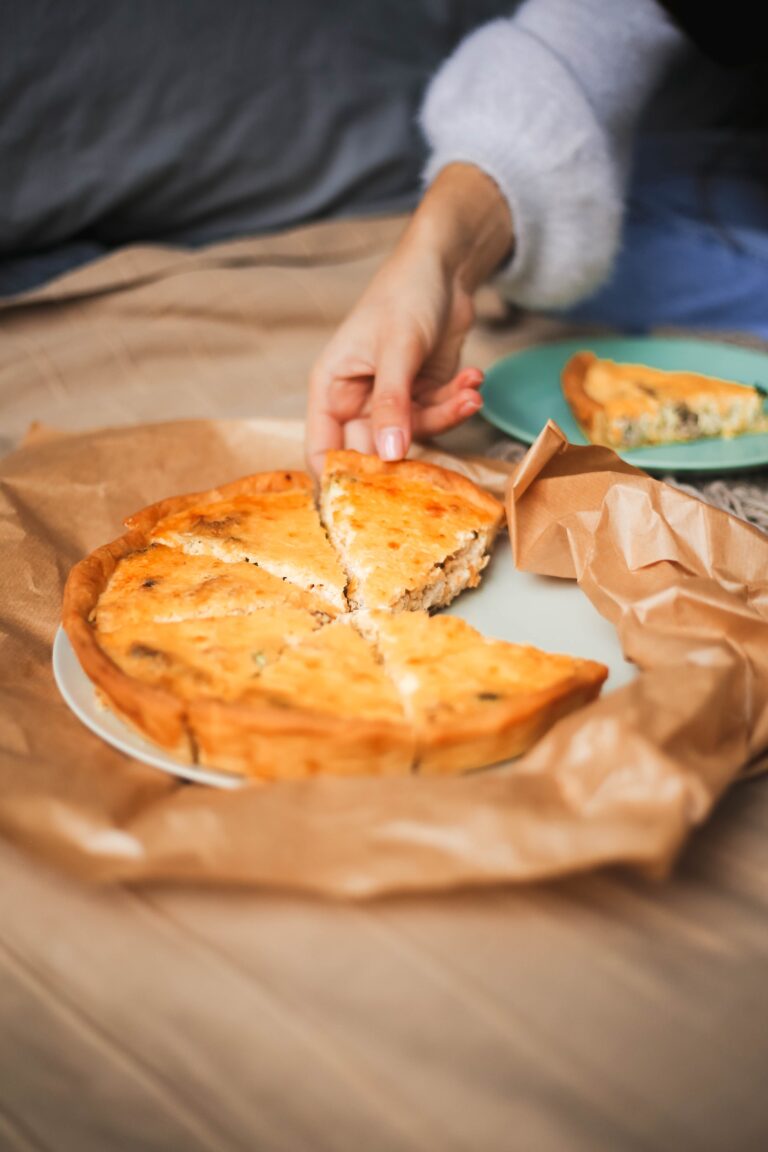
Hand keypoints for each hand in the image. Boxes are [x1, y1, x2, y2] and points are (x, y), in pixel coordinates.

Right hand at [305, 164, 512, 474]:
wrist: (446, 266)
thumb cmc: (405, 293)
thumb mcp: (397, 348)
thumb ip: (393, 403)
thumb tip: (388, 455)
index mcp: (331, 389)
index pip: (323, 452)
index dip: (340, 481)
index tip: (369, 503)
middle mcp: (357, 402)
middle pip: (375, 452)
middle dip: (410, 449)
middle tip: (439, 452)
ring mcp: (392, 403)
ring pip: (415, 437)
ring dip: (446, 416)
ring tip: (470, 392)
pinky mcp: (423, 398)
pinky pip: (439, 418)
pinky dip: (458, 403)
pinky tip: (474, 380)